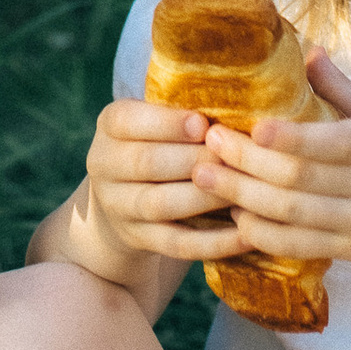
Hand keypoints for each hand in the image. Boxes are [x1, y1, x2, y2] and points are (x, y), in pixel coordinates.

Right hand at [81, 91, 248, 262]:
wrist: (123, 197)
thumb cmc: (158, 142)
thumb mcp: (156, 119)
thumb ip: (185, 111)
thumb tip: (239, 104)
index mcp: (110, 126)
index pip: (129, 121)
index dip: (167, 123)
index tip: (204, 124)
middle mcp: (104, 164)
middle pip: (148, 163)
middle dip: (196, 159)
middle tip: (237, 157)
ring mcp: (118, 206)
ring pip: (162, 204)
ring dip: (207, 198)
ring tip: (244, 191)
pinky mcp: (138, 238)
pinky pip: (178, 244)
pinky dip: (214, 242)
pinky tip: (246, 235)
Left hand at [190, 49, 350, 285]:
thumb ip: (347, 92)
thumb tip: (307, 51)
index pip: (332, 141)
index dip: (287, 137)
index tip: (248, 125)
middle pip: (302, 177)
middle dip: (247, 162)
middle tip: (207, 144)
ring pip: (295, 214)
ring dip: (244, 197)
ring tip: (205, 179)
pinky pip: (302, 245)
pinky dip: (265, 233)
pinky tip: (237, 218)